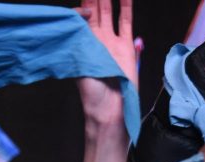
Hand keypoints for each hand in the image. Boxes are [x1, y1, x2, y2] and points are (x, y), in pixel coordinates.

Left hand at [76, 0, 133, 125]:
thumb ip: (80, 37)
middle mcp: (94, 40)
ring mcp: (110, 42)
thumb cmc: (91, 89)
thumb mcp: (79, 60)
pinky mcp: (125, 46)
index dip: (79, 5)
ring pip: (109, 11)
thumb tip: (79, 14)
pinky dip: (126, 6)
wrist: (109, 107)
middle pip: (94, 10)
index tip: (79, 0)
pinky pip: (126, 21)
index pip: (78, 17)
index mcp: (80, 44)